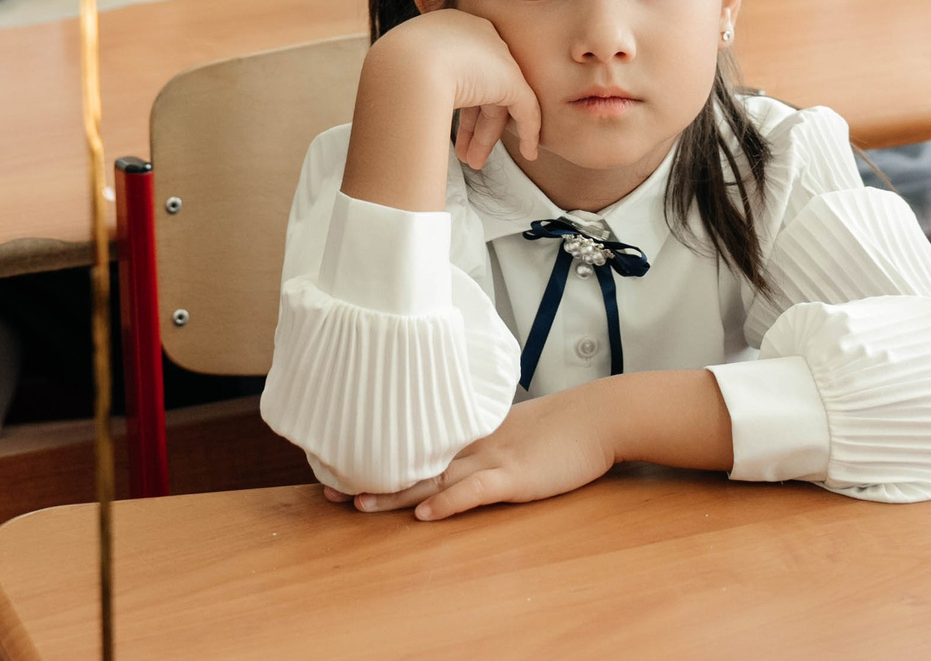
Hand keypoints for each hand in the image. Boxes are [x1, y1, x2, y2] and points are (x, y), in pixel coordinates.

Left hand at [330, 386, 615, 520]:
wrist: (600, 416)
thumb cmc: (563, 427)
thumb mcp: (515, 429)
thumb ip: (485, 437)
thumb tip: (456, 444)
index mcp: (471, 434)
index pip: (416, 446)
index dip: (380, 460)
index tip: (343, 468)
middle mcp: (473, 445)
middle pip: (415, 464)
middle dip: (372, 480)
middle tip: (330, 492)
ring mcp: (492, 460)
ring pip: (435, 477)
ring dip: (396, 494)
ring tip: (359, 505)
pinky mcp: (514, 478)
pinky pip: (475, 491)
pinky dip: (449, 502)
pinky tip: (426, 514)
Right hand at [343, 7, 540, 211]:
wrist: (407, 66)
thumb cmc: (397, 68)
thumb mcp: (401, 70)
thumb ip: (411, 82)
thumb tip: (402, 104)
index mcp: (449, 29)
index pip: (461, 68)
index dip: (458, 102)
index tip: (450, 127)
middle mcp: (475, 36)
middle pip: (479, 86)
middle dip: (470, 125)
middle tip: (462, 153)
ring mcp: (494, 57)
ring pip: (496, 102)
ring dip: (484, 136)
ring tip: (472, 162)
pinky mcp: (512, 79)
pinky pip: (525, 108)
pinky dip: (528, 132)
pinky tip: (528, 153)